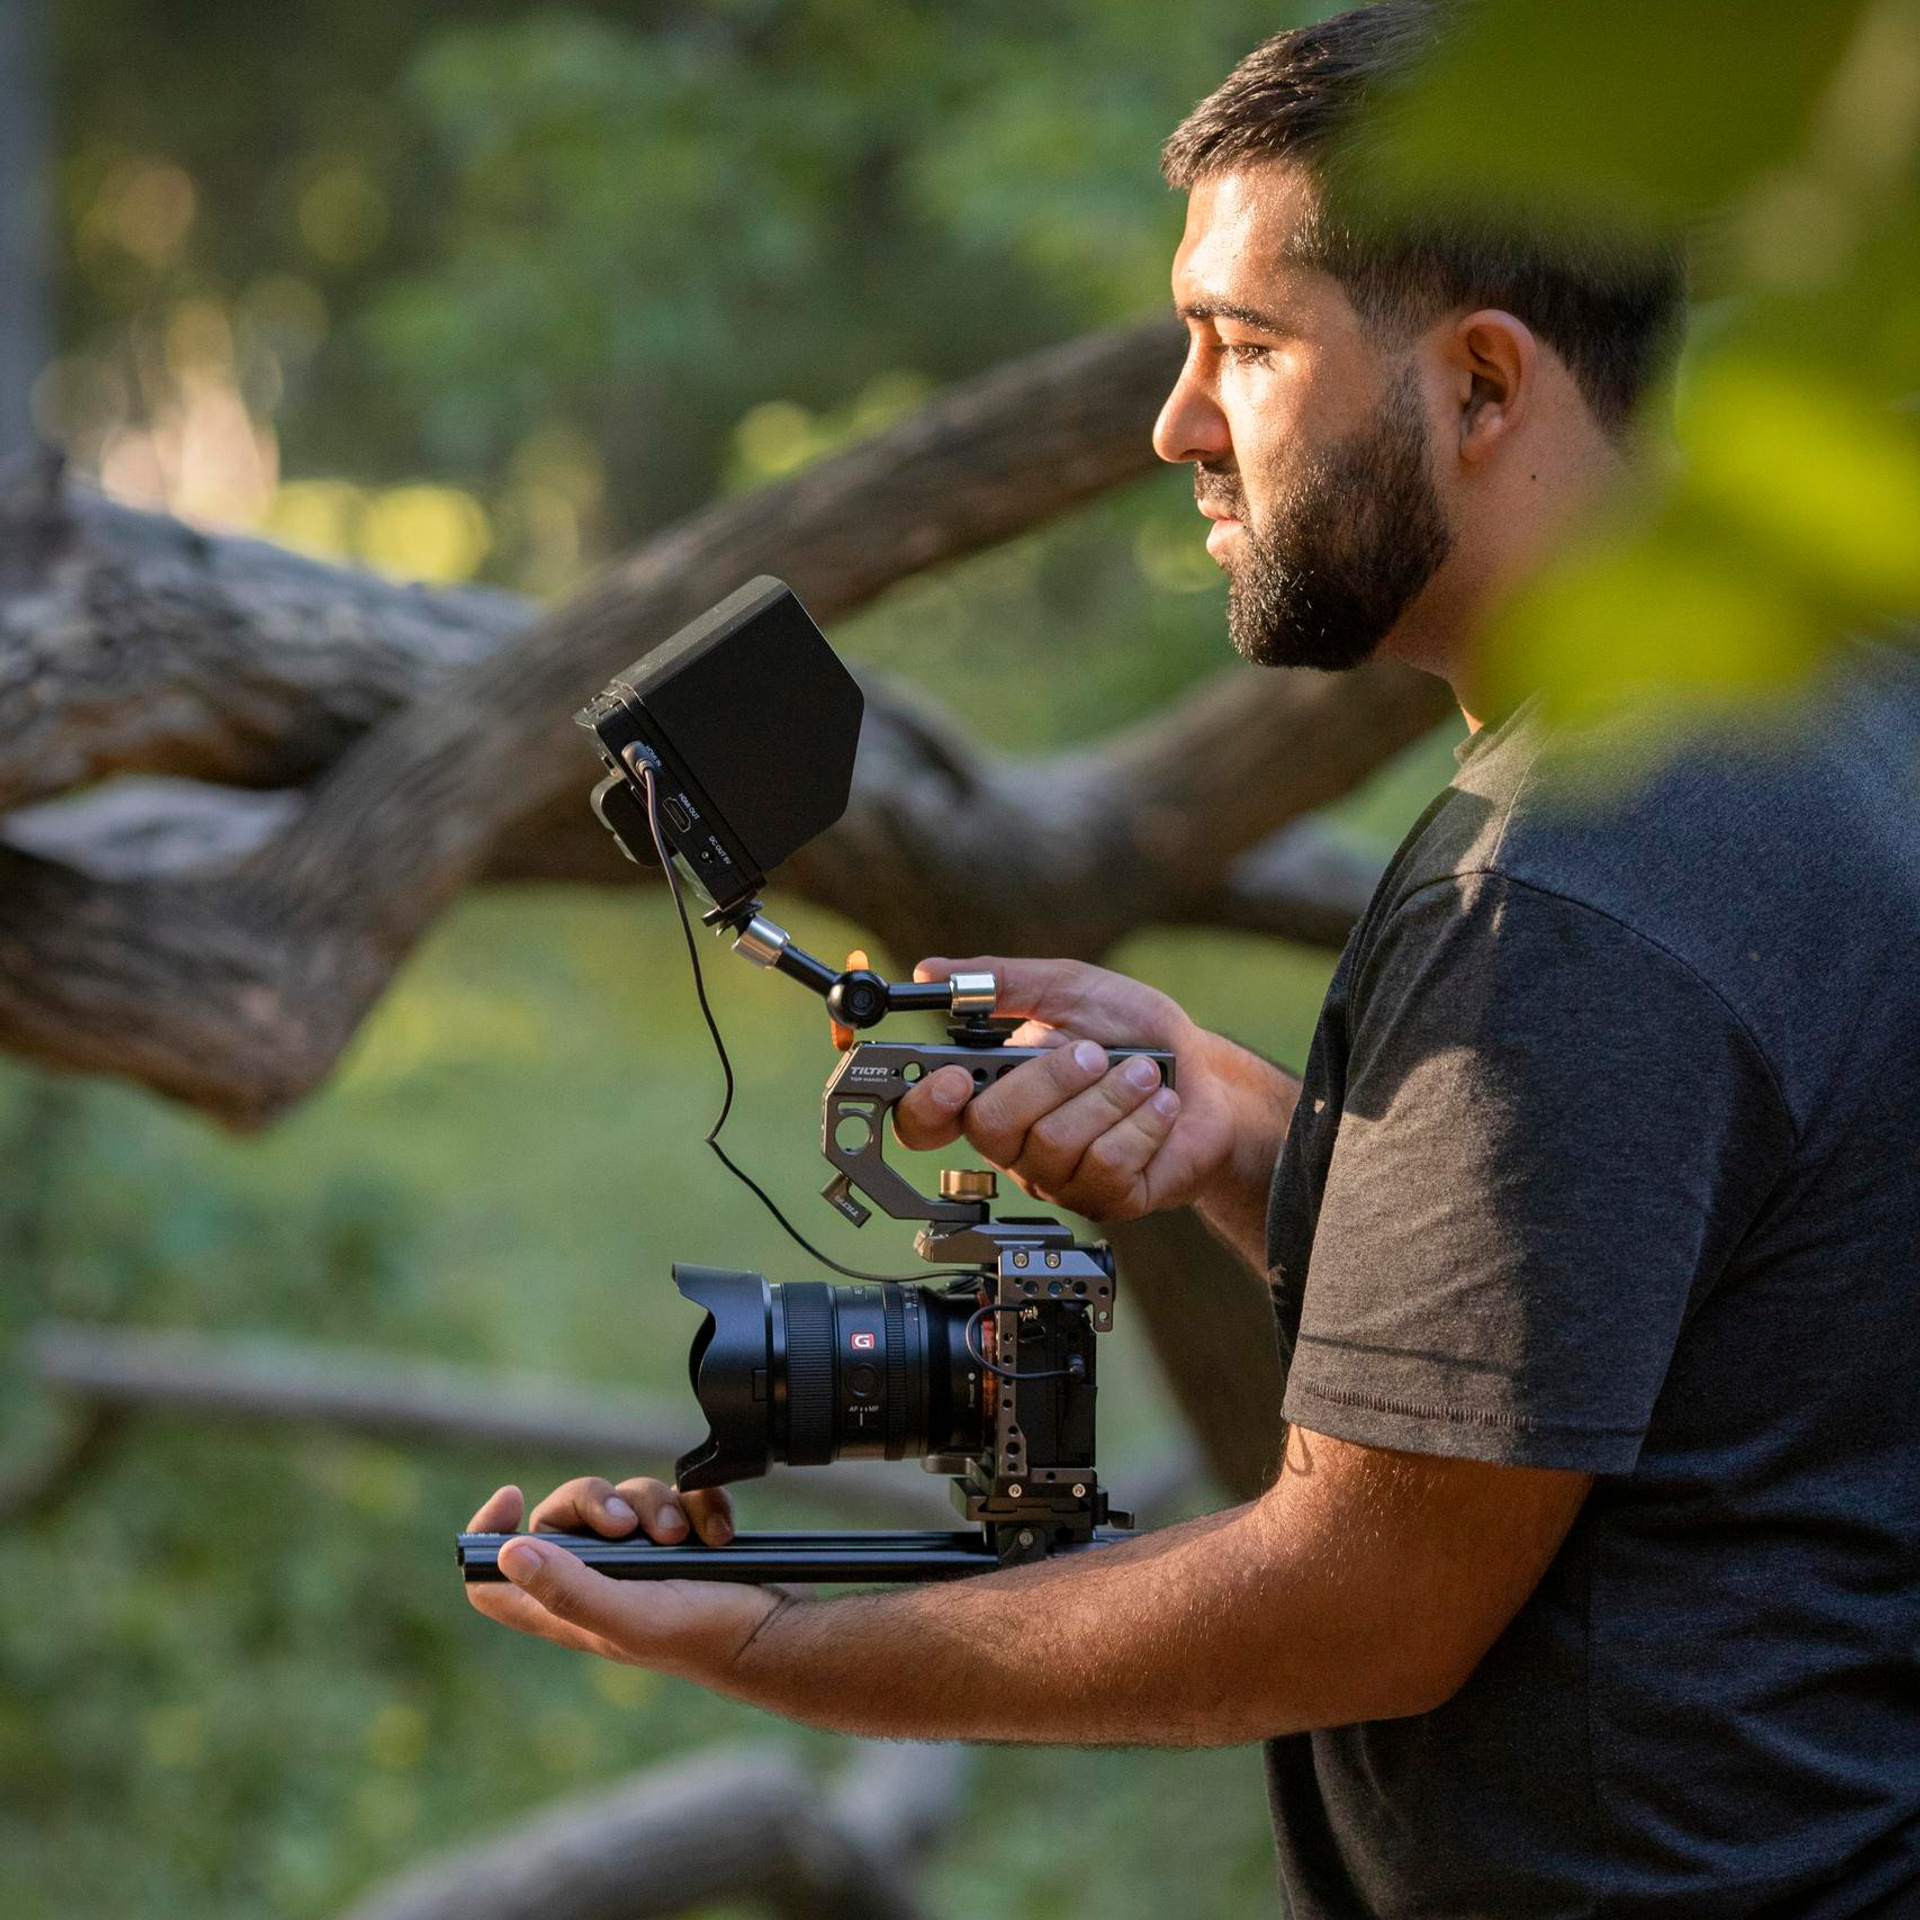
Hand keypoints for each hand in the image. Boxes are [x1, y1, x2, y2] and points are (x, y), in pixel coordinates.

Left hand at [463, 1477, 788, 1680]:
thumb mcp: (630, 1616)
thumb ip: (569, 1588)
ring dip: (656, 1504)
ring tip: (684, 1536)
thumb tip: (509, 1553)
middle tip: (629, 1526)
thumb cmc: (706, 1637)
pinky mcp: (680, 1543)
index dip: (488, 1538)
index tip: (511, 1498)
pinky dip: (694, 1502)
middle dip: (597, 1503)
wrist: (778, 1632)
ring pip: (622, 1500)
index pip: (495, 1579)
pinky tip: (715, 1528)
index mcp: (567, 1610)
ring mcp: (638, 1562)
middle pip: (560, 1518)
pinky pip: (673, 1495)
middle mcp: (595, 1584)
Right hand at [893, 956, 1287, 1222]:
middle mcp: (1015, 1142)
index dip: (926, 1107)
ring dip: (1110, 1096)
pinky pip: (1104, 1167)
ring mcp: (1057, 1177)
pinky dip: (1142, 1124)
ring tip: (1145, 1072)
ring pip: (1052, 1147)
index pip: (925, 1121)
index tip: (955, 1079)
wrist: (1209, 1076)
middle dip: (1050, 1080)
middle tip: (1097, 1053)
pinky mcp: (1104, 1200)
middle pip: (990, 1129)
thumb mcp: (1067, 989)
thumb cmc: (1135, 1032)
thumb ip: (1001, 982)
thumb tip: (931, 971)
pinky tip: (1162, 1106)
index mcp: (992, 1090)